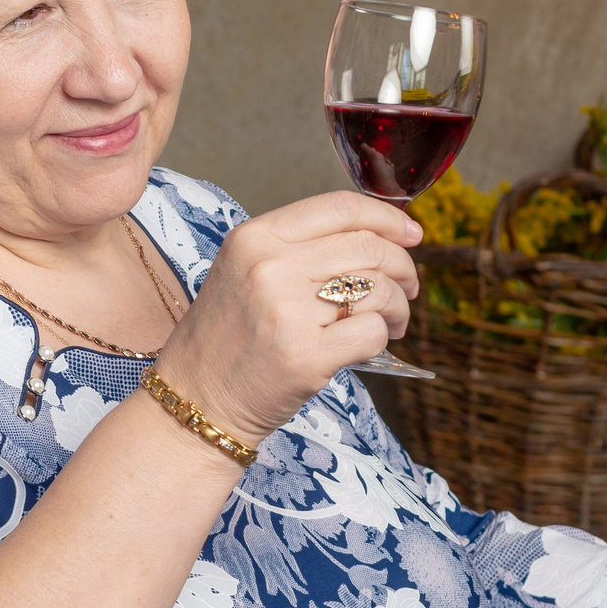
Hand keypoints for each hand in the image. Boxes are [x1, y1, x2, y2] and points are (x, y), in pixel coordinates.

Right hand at [154, 191, 420, 444]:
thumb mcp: (244, 271)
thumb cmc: (227, 338)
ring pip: (378, 289)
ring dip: (398, 306)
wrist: (195, 400)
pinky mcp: (306, 356)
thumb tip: (381, 237)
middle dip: (402, 267)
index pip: (341, 207)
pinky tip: (372, 345)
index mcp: (255, 237)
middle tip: (408, 287)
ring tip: (392, 322)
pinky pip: (373, 332)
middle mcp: (269, 266)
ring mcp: (287, 312)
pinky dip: (382, 338)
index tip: (411, 234)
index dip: (388, 218)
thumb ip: (300, 248)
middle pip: (368, 247)